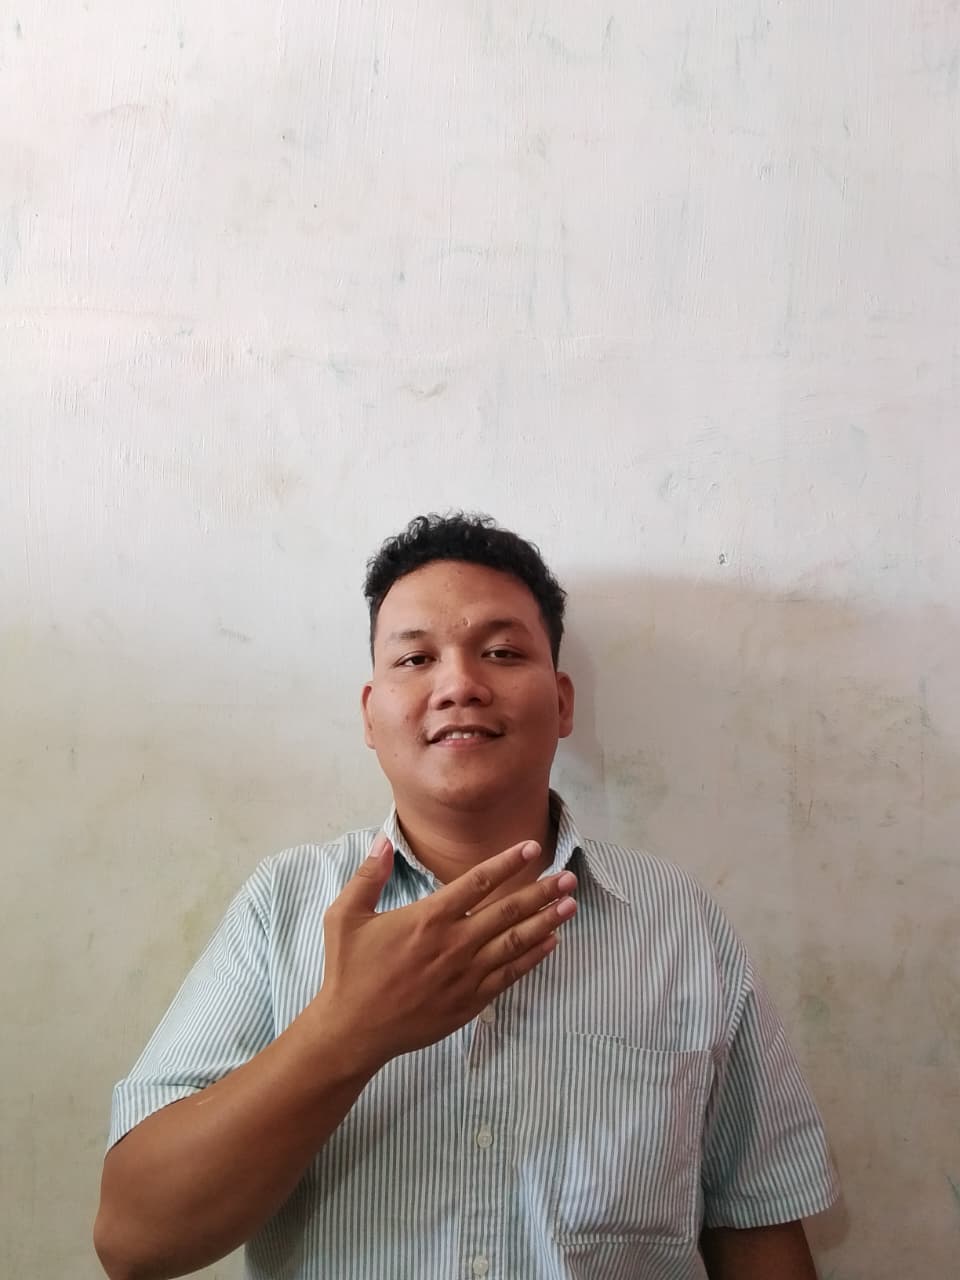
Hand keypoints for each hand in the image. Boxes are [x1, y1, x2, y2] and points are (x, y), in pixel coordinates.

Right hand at [312, 835, 576, 1071]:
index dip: (507, 863)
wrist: (353, 1031)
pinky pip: (509, 975)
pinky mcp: (469, 1001)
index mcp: (427, 918)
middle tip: (568, 876)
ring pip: (515, 942)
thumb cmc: (349, 971)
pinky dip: (533, 958)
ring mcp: (465, 974)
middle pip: (507, 910)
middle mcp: (453, 943)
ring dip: (546, 921)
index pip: (477, 882)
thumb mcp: (344, 916)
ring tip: (571, 905)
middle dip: (541, 891)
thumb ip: (368, 876)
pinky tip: (551, 943)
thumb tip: (384, 840)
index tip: (532, 847)